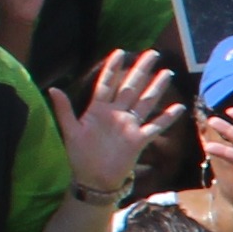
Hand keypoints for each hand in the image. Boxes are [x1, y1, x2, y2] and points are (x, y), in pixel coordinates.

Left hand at [61, 51, 181, 199]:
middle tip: (152, 53)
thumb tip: (53, 88)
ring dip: (156, 88)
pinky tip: (179, 107)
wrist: (93, 180)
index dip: (113, 68)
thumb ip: (64, 109)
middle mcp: (117, 114)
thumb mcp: (70, 131)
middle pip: (131, 87)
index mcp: (99, 110)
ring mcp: (130, 126)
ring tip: (166, 73)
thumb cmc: (80, 156)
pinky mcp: (139, 140)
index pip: (107, 83)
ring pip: (145, 102)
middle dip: (141, 70)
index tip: (120, 51)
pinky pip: (155, 126)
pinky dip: (167, 118)